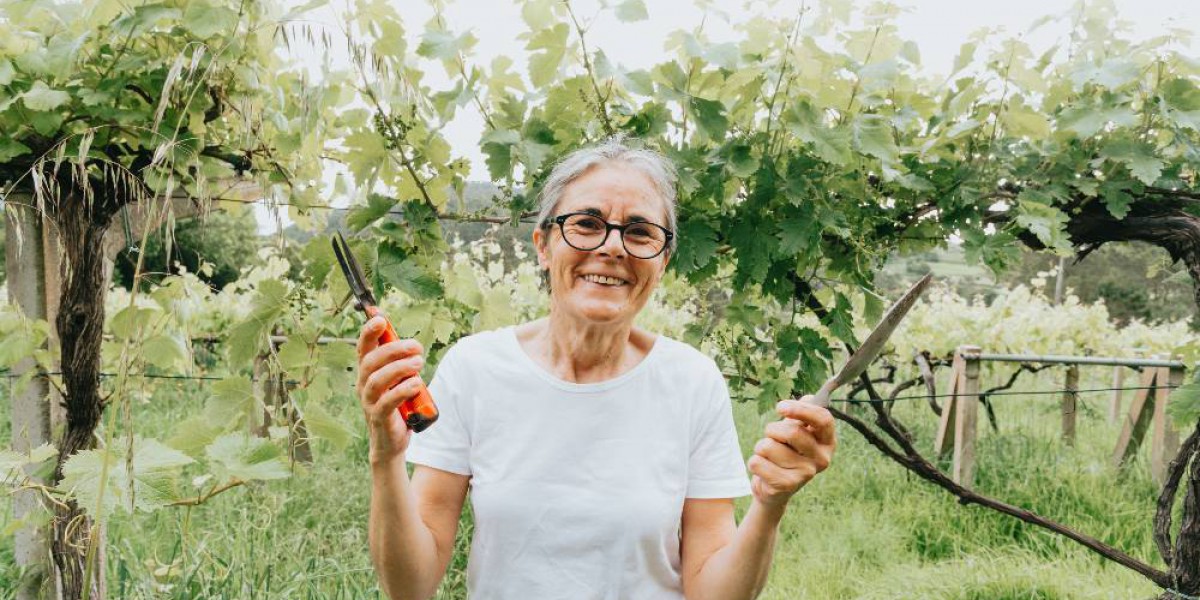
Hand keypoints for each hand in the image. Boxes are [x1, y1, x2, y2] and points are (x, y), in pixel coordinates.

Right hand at [356, 316, 425, 464]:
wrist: (391, 441)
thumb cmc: (397, 406)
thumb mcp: (399, 381)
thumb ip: (401, 364)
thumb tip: (411, 344)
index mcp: (367, 372)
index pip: (364, 348)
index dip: (369, 332)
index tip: (380, 319)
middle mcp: (363, 385)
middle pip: (371, 361)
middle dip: (393, 349)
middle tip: (416, 346)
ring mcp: (369, 402)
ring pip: (377, 380)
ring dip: (399, 368)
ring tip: (419, 363)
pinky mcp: (379, 418)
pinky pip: (387, 402)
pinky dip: (402, 390)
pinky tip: (417, 383)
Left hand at [747, 396, 835, 509]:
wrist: (774, 488)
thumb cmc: (786, 451)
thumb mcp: (796, 430)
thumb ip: (802, 413)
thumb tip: (810, 398)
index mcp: (827, 441)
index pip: (823, 419)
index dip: (801, 409)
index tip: (780, 407)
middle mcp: (822, 459)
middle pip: (793, 432)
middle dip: (773, 430)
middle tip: (771, 437)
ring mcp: (806, 474)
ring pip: (770, 446)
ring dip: (761, 447)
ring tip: (769, 457)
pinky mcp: (787, 486)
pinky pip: (758, 462)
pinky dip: (755, 462)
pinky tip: (764, 470)